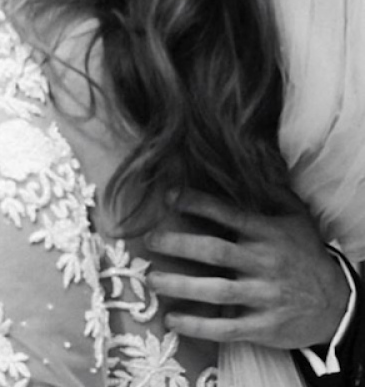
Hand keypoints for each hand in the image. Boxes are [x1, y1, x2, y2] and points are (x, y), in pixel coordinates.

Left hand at [144, 189, 349, 349]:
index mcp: (267, 234)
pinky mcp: (263, 327)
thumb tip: (250, 161)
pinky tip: (173, 320)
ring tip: (152, 280)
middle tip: (149, 239)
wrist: (337, 304)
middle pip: (215, 251)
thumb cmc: (306, 254)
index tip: (169, 196)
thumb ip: (273, 192)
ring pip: (216, 291)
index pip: (228, 214)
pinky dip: (197, 325)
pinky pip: (226, 327)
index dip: (197, 203)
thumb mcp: (296, 218)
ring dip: (181, 286)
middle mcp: (263, 263)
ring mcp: (263, 297)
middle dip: (179, 244)